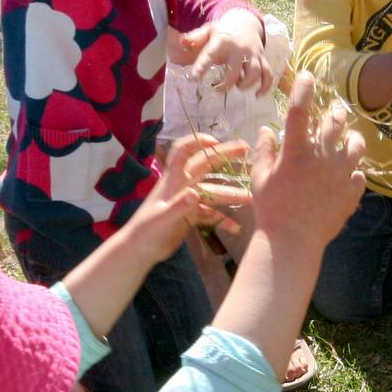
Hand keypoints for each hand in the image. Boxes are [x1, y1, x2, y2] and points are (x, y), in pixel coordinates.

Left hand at [131, 132, 250, 257]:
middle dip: (225, 157)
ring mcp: (188, 201)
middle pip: (205, 166)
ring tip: (252, 198)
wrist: (140, 250)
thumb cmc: (147, 231)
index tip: (216, 141)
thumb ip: (179, 206)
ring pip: (213, 193)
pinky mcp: (191, 215)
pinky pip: (211, 214)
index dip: (198, 142)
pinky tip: (236, 228)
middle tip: (247, 151)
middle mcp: (182, 185)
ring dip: (231, 194)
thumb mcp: (163, 219)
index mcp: (173, 180)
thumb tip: (196, 193)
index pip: (183, 152)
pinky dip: (223, 219)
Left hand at [172, 13, 272, 95]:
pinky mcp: (262, 60)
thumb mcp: (208, 30)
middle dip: (226, 83)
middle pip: (234, 70)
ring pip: (254, 73)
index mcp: (222, 42)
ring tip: (237, 86)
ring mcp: (253, 55)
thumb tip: (182, 42)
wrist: (246, 23)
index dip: (202, 66)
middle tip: (217, 88)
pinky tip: (257, 96)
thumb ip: (196, 37)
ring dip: (246, 84)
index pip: (210, 54)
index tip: (195, 78)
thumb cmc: (223, 32)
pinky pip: (267, 75)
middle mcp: (239, 49)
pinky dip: (265, 87)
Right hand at [250, 74, 365, 243]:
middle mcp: (322, 157)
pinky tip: (348, 175)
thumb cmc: (270, 209)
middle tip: (334, 111)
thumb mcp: (259, 177)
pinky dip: (354, 173)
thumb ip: (264, 151)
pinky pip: (360, 175)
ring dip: (352, 138)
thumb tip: (266, 130)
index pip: (300, 111)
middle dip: (335, 111)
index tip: (307, 76)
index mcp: (296, 151)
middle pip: (334, 122)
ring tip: (349, 139)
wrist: (292, 241)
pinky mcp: (351, 192)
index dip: (304, 89)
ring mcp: (340, 174)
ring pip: (355, 145)